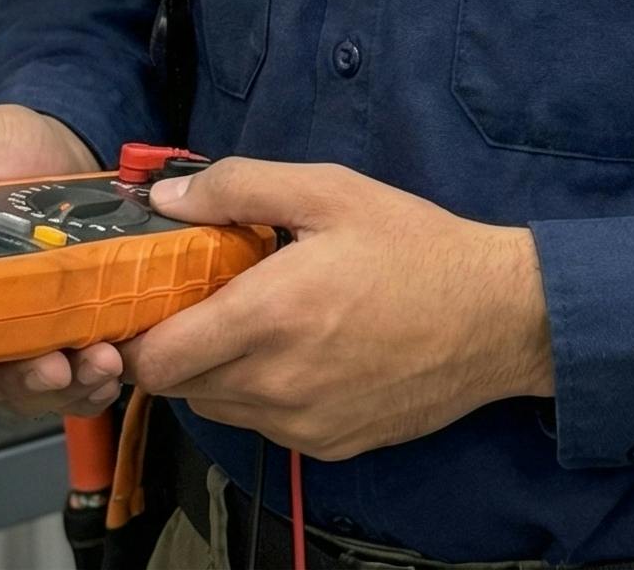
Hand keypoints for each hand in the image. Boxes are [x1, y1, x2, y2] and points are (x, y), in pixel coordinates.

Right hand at [0, 104, 122, 419]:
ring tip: (94, 365)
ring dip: (57, 388)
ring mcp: (16, 329)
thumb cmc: (3, 143)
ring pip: (22, 386)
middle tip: (46, 367)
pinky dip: (89, 384)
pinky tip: (108, 370)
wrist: (68, 138)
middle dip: (9, 382)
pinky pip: (71, 377)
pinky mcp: (63, 329)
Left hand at [118, 158, 553, 459]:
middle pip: (178, 387)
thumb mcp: (328, 189)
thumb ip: (238, 187)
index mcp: (267, 317)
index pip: (155, 360)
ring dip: (216, 370)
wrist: (494, 317)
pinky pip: (264, 425)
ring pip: (218, 407)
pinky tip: (301, 348)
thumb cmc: (411, 244)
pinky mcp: (327, 446)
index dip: (139, 330)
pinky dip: (261, 392)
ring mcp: (301, 425)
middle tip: (208, 296)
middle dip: (178, 343)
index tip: (153, 296)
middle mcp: (275, 385)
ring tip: (257, 319)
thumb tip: (163, 197)